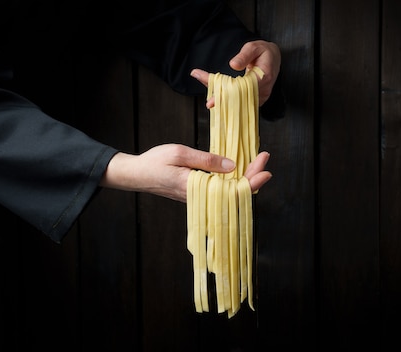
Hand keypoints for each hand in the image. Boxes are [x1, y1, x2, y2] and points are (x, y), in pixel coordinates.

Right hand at [100, 144, 271, 201]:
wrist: (135, 174)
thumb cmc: (154, 162)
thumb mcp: (180, 154)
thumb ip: (206, 160)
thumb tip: (231, 165)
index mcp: (197, 188)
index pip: (233, 188)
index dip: (252, 178)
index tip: (265, 166)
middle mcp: (201, 197)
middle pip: (236, 192)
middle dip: (253, 176)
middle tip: (264, 157)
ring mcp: (200, 197)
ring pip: (229, 193)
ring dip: (245, 178)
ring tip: (257, 163)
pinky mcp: (198, 194)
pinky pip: (221, 191)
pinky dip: (233, 180)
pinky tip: (240, 170)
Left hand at [191, 40, 280, 107]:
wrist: (274, 58)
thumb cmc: (263, 51)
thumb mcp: (253, 47)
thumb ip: (244, 55)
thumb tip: (233, 65)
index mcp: (264, 76)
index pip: (244, 88)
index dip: (228, 94)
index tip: (214, 99)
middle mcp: (264, 89)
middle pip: (242, 99)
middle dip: (224, 101)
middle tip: (209, 103)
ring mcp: (262, 96)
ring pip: (243, 103)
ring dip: (227, 101)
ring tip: (212, 100)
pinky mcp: (258, 99)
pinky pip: (245, 102)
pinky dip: (232, 101)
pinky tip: (221, 99)